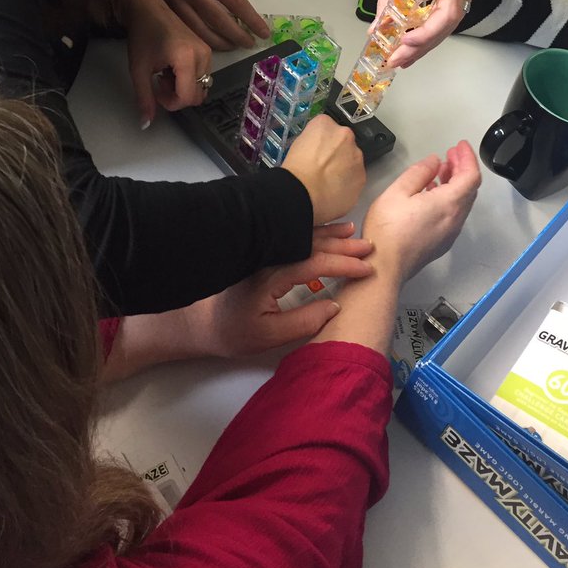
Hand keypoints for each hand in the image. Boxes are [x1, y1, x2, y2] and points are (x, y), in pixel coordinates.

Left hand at [101, 223, 375, 378]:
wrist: (196, 321)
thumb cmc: (231, 332)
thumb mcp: (268, 336)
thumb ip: (304, 321)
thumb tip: (336, 304)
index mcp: (271, 273)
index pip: (315, 262)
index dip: (344, 265)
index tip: (367, 270)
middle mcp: (268, 254)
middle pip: (311, 243)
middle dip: (343, 246)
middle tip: (370, 248)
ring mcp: (264, 249)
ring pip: (302, 234)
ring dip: (330, 234)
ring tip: (354, 232)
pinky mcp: (262, 250)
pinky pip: (292, 235)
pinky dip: (314, 232)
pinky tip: (327, 232)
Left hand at [126, 0, 211, 124]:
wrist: (149, 7)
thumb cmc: (142, 36)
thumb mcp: (138, 70)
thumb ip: (144, 99)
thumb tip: (146, 124)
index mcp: (187, 59)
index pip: (188, 98)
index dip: (171, 103)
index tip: (156, 91)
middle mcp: (204, 56)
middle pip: (198, 95)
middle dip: (178, 96)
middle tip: (160, 82)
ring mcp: (208, 52)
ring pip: (202, 86)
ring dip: (184, 88)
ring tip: (166, 73)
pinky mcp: (208, 49)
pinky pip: (204, 75)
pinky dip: (190, 79)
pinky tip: (174, 67)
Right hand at [145, 0, 268, 49]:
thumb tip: (233, 6)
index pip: (236, 2)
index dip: (251, 19)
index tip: (263, 31)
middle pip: (221, 20)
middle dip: (238, 35)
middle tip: (249, 44)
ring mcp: (180, 3)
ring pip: (204, 30)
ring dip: (221, 42)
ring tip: (232, 47)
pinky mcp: (168, 12)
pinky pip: (188, 31)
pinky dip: (201, 40)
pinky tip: (210, 45)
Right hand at [281, 114, 365, 223]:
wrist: (303, 192)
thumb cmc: (295, 169)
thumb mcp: (298, 145)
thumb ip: (313, 141)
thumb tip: (317, 149)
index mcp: (325, 123)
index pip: (326, 127)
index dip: (321, 142)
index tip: (316, 152)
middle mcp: (345, 135)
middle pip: (343, 142)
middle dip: (337, 153)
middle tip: (324, 167)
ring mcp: (356, 156)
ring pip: (352, 160)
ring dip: (344, 168)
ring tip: (329, 182)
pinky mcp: (362, 176)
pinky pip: (355, 178)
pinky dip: (348, 184)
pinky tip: (335, 192)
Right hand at [361, 141, 480, 282]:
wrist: (384, 267)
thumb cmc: (388, 231)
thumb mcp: (397, 191)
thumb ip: (419, 173)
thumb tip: (433, 162)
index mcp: (448, 204)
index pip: (470, 176)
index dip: (468, 158)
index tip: (461, 146)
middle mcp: (455, 220)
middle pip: (469, 189)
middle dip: (462, 168)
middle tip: (452, 154)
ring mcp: (449, 233)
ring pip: (462, 202)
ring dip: (456, 183)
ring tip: (442, 170)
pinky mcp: (441, 242)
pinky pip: (454, 214)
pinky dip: (450, 198)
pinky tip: (433, 192)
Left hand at [377, 0, 484, 68]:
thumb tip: (376, 28)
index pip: (447, 15)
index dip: (427, 36)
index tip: (404, 46)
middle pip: (450, 24)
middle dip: (423, 46)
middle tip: (398, 61)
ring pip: (453, 20)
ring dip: (429, 39)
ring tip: (405, 55)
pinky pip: (454, 8)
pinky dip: (435, 24)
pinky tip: (419, 36)